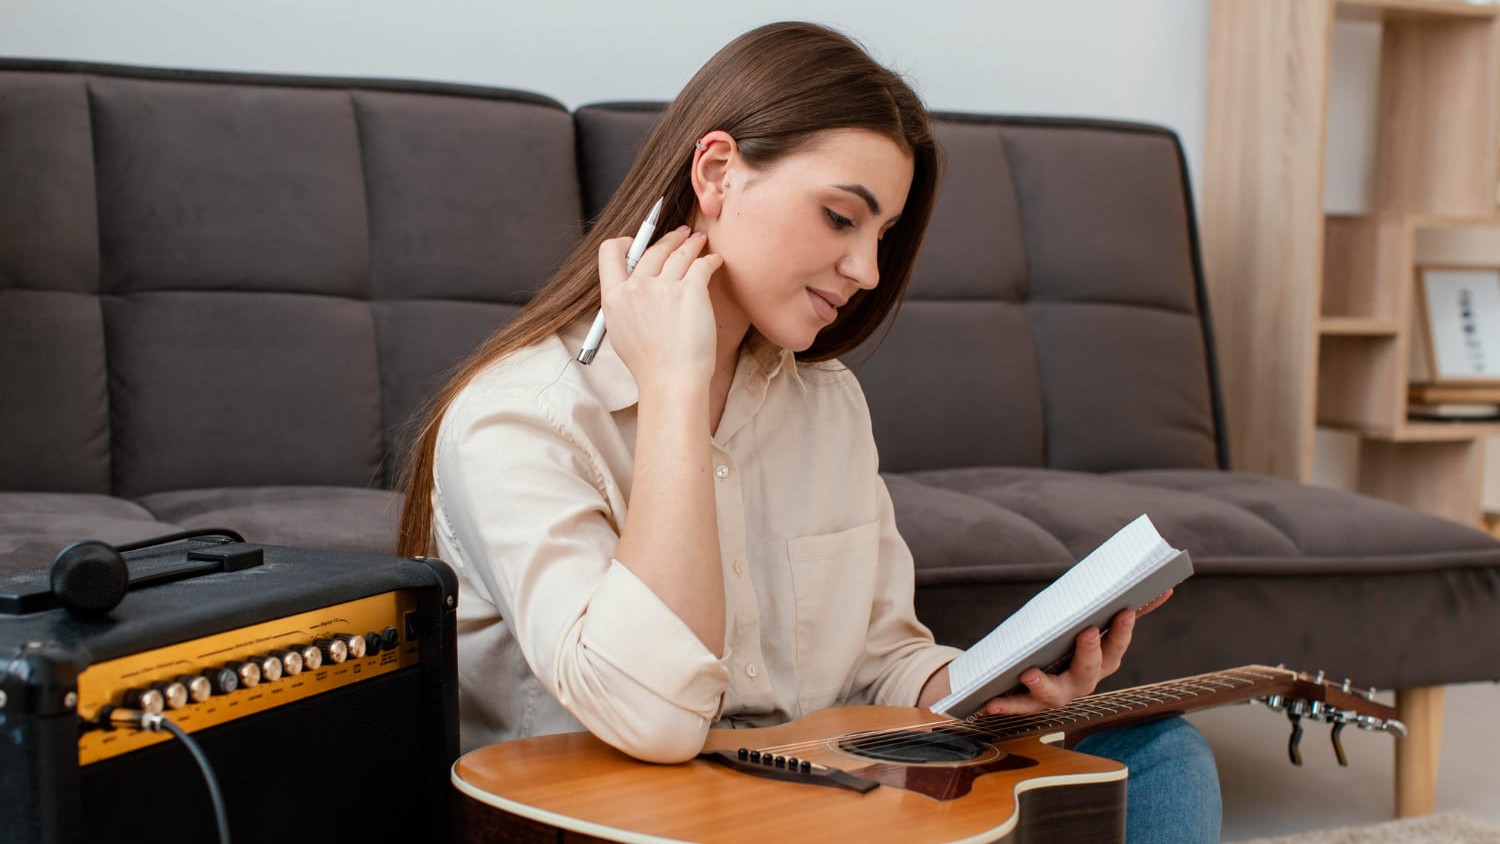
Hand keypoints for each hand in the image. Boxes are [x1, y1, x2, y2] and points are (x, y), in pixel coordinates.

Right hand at [597, 225, 722, 392]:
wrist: (671, 381)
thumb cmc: (649, 364)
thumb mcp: (620, 332)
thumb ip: (623, 304)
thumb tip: (631, 285)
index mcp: (614, 297)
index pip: (610, 252)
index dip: (626, 242)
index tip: (640, 242)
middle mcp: (636, 287)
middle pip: (652, 249)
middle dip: (669, 238)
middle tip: (682, 234)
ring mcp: (663, 287)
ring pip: (679, 251)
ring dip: (691, 243)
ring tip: (699, 241)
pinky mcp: (691, 291)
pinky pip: (701, 264)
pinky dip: (710, 260)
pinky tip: (715, 261)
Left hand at [977, 588, 1172, 715]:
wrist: (1030, 674)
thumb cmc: (1066, 642)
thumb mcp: (1088, 623)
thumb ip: (1122, 610)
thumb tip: (1164, 587)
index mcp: (1100, 662)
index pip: (1116, 647)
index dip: (1122, 631)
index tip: (1125, 611)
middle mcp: (1082, 683)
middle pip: (1090, 671)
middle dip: (1089, 651)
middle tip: (1085, 632)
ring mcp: (1057, 696)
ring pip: (1053, 694)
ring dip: (1043, 685)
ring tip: (1030, 672)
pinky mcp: (1029, 703)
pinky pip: (1018, 705)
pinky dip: (1006, 704)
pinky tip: (989, 702)